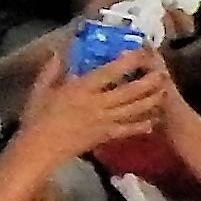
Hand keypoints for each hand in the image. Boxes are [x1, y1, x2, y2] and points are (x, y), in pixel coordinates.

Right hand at [18, 46, 172, 158]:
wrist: (40, 149)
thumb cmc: (37, 118)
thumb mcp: (40, 90)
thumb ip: (52, 70)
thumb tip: (61, 52)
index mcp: (81, 89)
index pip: (110, 72)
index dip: (128, 62)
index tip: (141, 52)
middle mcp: (97, 104)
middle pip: (130, 92)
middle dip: (149, 82)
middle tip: (162, 72)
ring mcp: (104, 121)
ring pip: (134, 110)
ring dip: (151, 100)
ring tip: (164, 92)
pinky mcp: (105, 136)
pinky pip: (128, 130)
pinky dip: (142, 125)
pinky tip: (153, 121)